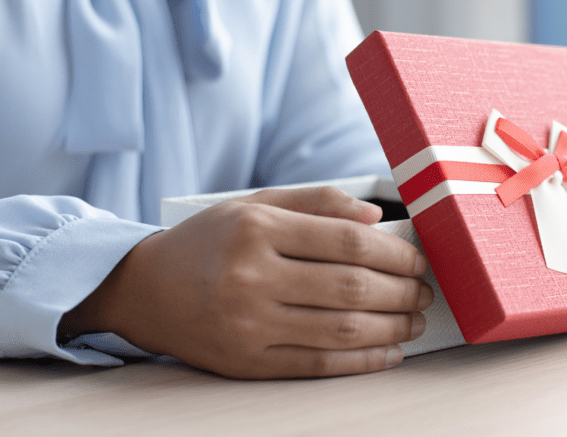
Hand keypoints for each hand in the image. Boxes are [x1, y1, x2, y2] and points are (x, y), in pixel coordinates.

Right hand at [60, 187, 432, 378]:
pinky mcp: (247, 362)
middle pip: (352, 287)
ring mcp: (248, 324)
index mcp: (257, 229)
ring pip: (342, 329)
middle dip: (402, 292)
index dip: (396, 254)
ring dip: (392, 327)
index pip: (348, 242)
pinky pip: (319, 364)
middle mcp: (251, 276)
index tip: (418, 260)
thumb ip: (317, 201)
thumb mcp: (255, 204)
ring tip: (414, 320)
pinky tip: (389, 351)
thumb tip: (376, 218)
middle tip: (424, 292)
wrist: (143, 289)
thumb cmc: (210, 241)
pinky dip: (364, 361)